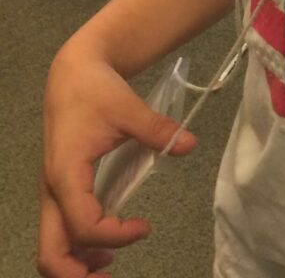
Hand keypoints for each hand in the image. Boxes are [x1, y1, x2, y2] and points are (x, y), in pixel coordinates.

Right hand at [39, 41, 195, 277]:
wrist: (72, 73)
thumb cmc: (95, 90)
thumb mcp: (127, 107)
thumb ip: (156, 129)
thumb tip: (188, 144)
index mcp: (66, 175)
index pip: (84, 226)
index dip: (114, 236)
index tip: (145, 227)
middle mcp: (52, 192)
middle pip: (50, 254)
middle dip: (76, 277)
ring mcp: (52, 194)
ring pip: (51, 248)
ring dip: (75, 266)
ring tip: (109, 268)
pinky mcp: (58, 190)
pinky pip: (59, 233)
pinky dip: (77, 249)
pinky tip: (104, 249)